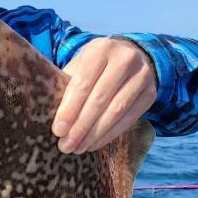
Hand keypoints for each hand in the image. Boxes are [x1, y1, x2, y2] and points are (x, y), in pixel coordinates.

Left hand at [52, 37, 157, 152]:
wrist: (131, 56)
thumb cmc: (95, 66)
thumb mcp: (80, 65)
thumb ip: (66, 84)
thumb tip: (47, 114)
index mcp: (100, 49)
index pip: (83, 83)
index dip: (69, 109)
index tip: (57, 131)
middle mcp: (124, 59)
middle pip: (99, 99)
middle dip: (80, 126)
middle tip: (66, 146)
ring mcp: (142, 75)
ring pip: (115, 111)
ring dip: (94, 134)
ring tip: (78, 148)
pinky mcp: (150, 93)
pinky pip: (128, 119)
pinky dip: (109, 134)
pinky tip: (94, 144)